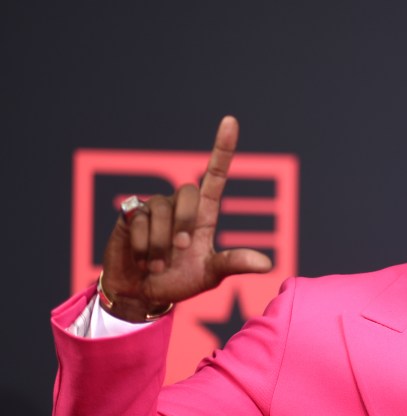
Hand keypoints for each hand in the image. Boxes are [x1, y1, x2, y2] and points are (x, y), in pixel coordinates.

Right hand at [100, 116, 272, 321]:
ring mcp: (154, 208)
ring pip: (161, 210)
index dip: (223, 149)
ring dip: (161, 243)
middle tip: (181, 249)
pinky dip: (143, 246)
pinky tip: (142, 259)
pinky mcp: (130, 215)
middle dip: (185, 223)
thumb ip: (234, 264)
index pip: (215, 175)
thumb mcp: (210, 275)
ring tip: (158, 264)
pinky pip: (139, 221)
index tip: (230, 121)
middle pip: (188, 192)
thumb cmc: (180, 280)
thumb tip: (267, 265)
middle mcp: (180, 205)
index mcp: (204, 214)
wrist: (143, 293)